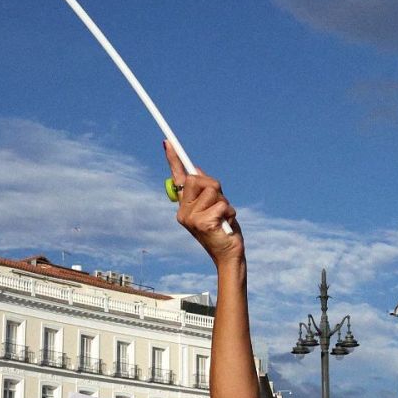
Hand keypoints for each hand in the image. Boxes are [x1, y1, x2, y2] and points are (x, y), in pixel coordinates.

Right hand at [166, 142, 240, 263]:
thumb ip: (206, 190)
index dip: (173, 160)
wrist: (229, 255)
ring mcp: (191, 218)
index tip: (168, 142)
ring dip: (225, 202)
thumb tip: (196, 169)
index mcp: (185, 206)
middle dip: (214, 187)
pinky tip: (226, 225)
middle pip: (197, 179)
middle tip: (220, 204)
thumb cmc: (223, 230)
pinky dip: (229, 212)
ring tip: (224, 218)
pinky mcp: (203, 223)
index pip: (178, 179)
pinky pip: (222, 204)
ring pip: (212, 190)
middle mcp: (183, 212)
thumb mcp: (215, 206)